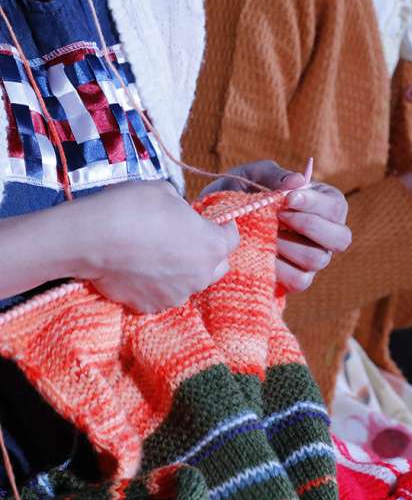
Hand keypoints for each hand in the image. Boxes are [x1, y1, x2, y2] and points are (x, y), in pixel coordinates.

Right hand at [77, 181, 238, 313]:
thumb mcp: (166, 193)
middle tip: (189, 240)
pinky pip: (162, 295)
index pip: (232, 238)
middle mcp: (201, 275)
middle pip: (217, 266)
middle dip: (208, 254)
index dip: (224, 228)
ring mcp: (177, 294)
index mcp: (212, 245)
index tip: (215, 222)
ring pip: (189, 283)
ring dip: (181, 271)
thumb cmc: (131, 208)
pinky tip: (138, 270)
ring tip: (157, 256)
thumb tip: (179, 216)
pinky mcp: (151, 306)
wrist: (90, 238)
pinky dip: (155, 285)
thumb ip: (183, 209)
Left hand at [199, 160, 350, 293]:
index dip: (316, 204)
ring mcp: (314, 260)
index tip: (287, 198)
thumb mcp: (252, 176)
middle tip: (280, 216)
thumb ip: (274, 174)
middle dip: (310, 225)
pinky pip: (300, 279)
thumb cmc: (241, 195)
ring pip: (318, 259)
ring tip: (265, 233)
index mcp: (324, 205)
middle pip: (341, 238)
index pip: (336, 207)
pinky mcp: (298, 280)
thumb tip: (299, 181)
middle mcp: (325, 235)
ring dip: (290, 245)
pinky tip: (261, 253)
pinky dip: (279, 266)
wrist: (216, 226)